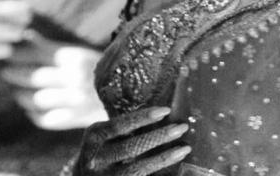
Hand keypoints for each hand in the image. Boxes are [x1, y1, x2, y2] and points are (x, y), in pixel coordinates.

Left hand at [1, 32, 107, 129]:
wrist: (126, 96)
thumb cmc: (95, 70)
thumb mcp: (76, 53)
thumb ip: (49, 47)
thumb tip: (25, 35)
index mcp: (75, 58)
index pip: (38, 54)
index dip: (18, 54)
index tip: (7, 53)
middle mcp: (75, 79)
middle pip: (34, 77)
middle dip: (15, 74)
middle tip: (5, 71)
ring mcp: (75, 101)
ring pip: (36, 99)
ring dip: (21, 94)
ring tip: (15, 89)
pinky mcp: (74, 120)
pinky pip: (44, 119)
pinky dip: (32, 113)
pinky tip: (28, 107)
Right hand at [74, 106, 190, 175]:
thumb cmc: (101, 152)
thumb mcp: (103, 136)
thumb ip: (122, 128)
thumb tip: (161, 113)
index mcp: (94, 137)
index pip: (119, 125)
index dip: (142, 118)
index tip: (165, 110)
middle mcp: (96, 159)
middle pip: (131, 147)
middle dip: (159, 137)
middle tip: (182, 127)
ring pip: (138, 168)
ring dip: (164, 158)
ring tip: (185, 148)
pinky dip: (160, 173)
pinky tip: (177, 169)